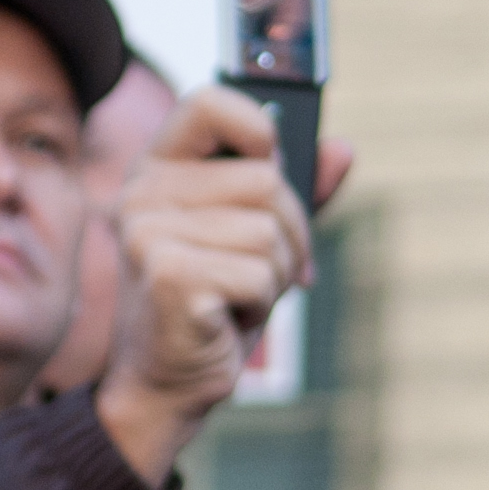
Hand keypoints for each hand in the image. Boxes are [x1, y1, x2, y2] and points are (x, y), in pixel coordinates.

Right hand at [98, 87, 356, 486]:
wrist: (166, 386)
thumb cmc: (213, 308)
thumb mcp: (257, 240)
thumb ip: (296, 192)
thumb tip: (345, 150)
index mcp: (157, 170)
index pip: (209, 103)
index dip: (256, 129)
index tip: (269, 165)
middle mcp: (143, 192)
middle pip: (266, 181)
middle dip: (286, 236)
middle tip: (256, 273)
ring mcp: (148, 232)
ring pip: (268, 231)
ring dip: (273, 276)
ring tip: (236, 299)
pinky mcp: (168, 275)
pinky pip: (259, 273)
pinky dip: (260, 305)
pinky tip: (226, 319)